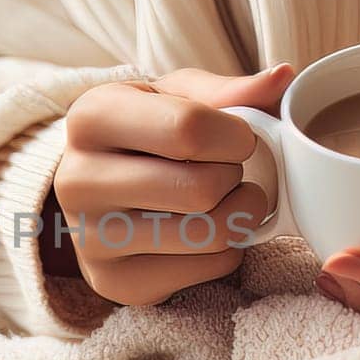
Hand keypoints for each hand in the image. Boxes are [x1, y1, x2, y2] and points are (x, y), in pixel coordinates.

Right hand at [51, 65, 293, 305]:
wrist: (98, 189)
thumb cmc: (146, 132)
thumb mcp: (177, 96)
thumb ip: (230, 91)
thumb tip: (282, 78)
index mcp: (91, 117)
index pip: (187, 129)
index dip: (235, 135)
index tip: (237, 137)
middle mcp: (76, 180)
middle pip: (200, 189)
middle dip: (234, 178)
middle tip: (227, 171)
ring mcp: (91, 238)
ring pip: (207, 234)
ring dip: (239, 215)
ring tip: (227, 198)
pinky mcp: (114, 282)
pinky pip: (207, 269)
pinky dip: (227, 250)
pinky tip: (208, 232)